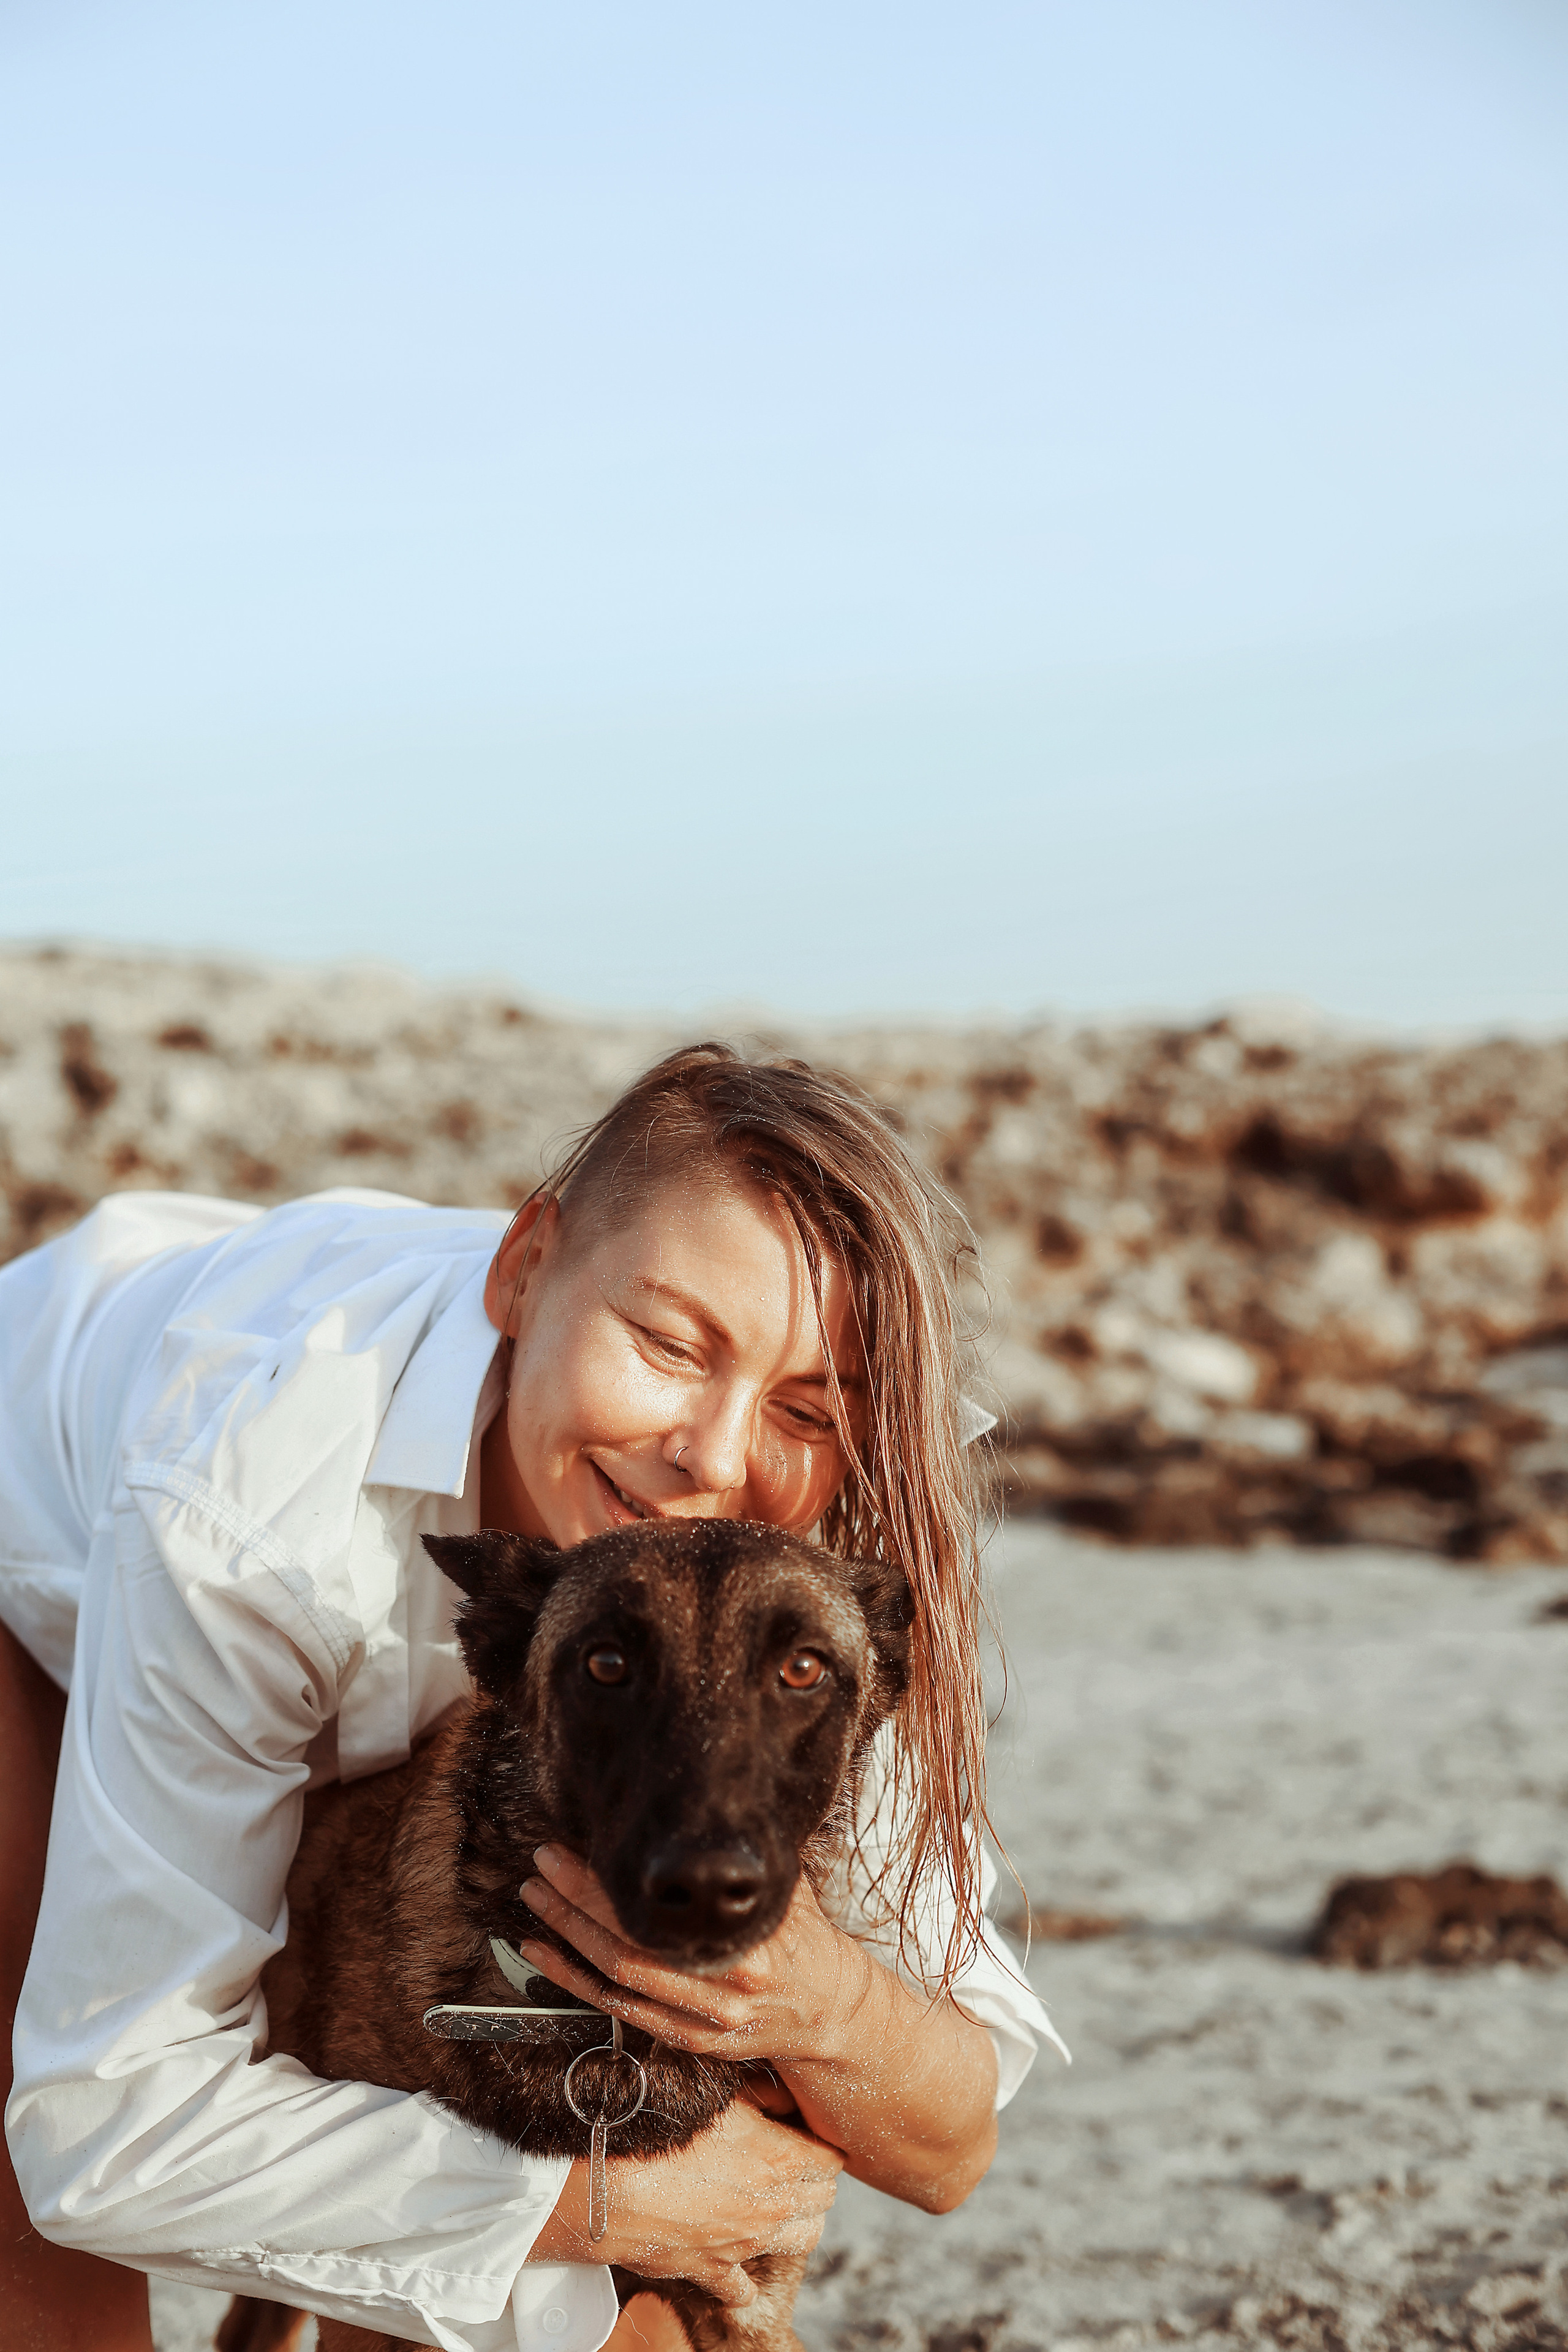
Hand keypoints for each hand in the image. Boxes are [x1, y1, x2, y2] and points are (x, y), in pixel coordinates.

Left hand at [516, 1845, 872, 2067]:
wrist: (833, 2015)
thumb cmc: (809, 1945)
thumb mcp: (789, 1896)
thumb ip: (750, 1867)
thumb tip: (715, 1812)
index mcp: (746, 1946)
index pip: (659, 1913)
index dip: (608, 1882)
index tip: (573, 1848)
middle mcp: (721, 1988)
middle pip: (629, 1944)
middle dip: (577, 1902)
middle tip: (542, 1864)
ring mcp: (703, 2022)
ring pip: (618, 1979)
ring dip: (567, 1939)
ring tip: (534, 1901)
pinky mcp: (689, 2042)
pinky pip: (620, 2012)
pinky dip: (577, 1983)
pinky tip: (546, 1957)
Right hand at [528, 2094, 842, 2305]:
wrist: (607, 2184)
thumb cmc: (659, 2130)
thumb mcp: (720, 2094)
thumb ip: (764, 2096)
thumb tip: (787, 2099)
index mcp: (783, 2161)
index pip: (834, 2159)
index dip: (822, 2143)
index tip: (806, 2133)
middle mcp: (773, 2208)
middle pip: (825, 2200)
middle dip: (816, 2180)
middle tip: (793, 2162)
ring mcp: (746, 2245)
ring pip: (803, 2241)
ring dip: (796, 2221)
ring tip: (776, 2202)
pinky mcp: (714, 2271)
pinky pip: (744, 2288)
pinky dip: (744, 2274)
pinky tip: (732, 2251)